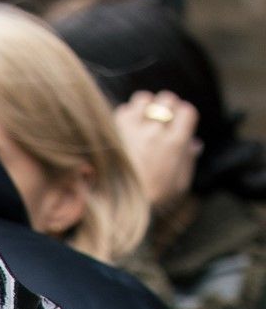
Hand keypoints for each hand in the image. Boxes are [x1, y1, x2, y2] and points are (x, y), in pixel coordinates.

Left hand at [114, 91, 200, 212]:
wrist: (117, 209)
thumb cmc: (152, 200)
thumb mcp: (179, 185)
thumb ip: (188, 161)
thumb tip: (194, 143)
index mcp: (175, 144)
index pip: (187, 111)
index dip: (183, 115)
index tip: (178, 122)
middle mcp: (155, 133)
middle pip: (166, 100)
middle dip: (166, 106)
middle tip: (161, 119)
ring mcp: (133, 130)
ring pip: (144, 100)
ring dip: (145, 106)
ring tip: (143, 120)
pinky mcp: (114, 132)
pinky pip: (124, 110)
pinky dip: (127, 115)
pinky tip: (128, 127)